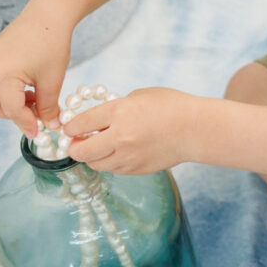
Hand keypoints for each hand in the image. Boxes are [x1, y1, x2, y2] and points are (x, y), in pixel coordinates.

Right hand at [0, 4, 73, 135]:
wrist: (48, 14)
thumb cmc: (52, 43)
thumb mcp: (52, 79)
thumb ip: (49, 107)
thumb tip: (50, 127)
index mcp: (2, 73)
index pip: (12, 110)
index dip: (26, 124)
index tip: (39, 133)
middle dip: (15, 116)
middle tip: (37, 118)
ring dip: (11, 104)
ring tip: (35, 100)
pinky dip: (7, 92)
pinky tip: (28, 88)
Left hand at [64, 87, 199, 175]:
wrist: (196, 129)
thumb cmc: (170, 106)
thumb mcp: (138, 97)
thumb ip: (114, 109)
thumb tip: (94, 122)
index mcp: (119, 112)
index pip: (80, 124)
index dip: (70, 127)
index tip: (70, 128)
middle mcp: (121, 137)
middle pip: (81, 151)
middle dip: (74, 147)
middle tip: (77, 142)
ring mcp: (129, 156)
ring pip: (95, 164)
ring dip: (92, 156)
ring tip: (99, 147)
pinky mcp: (136, 169)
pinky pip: (113, 169)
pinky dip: (110, 161)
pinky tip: (119, 151)